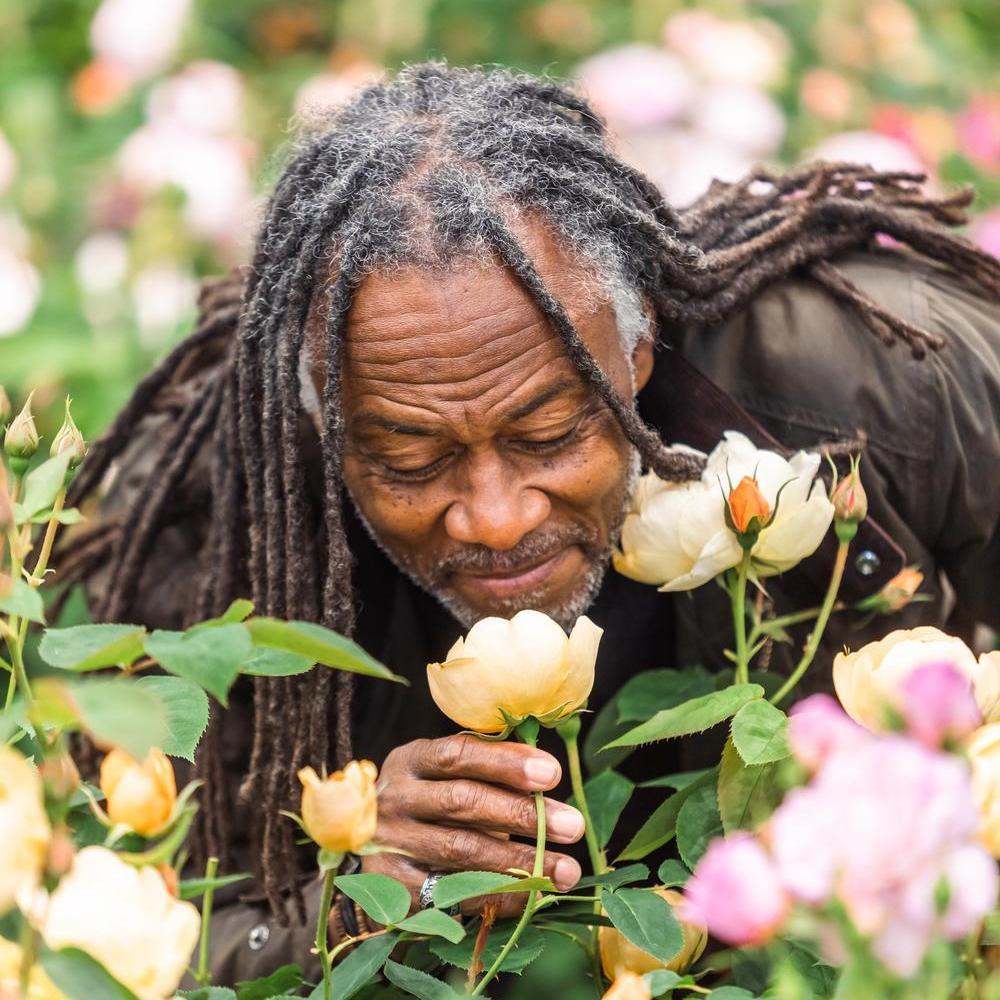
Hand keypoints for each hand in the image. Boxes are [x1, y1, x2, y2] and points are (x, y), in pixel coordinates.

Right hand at [362, 733, 583, 917]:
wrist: (373, 846)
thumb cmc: (431, 799)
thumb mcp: (447, 773)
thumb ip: (488, 768)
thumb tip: (546, 774)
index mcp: (411, 760)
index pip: (459, 754)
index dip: (506, 763)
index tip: (553, 773)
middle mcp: (396, 799)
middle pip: (462, 802)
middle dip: (522, 814)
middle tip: (573, 825)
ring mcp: (391, 846)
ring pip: (460, 852)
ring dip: (520, 862)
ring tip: (567, 870)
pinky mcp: (394, 889)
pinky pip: (453, 894)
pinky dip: (497, 895)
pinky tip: (533, 895)